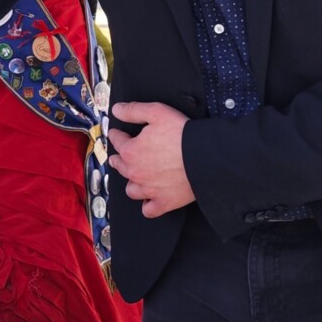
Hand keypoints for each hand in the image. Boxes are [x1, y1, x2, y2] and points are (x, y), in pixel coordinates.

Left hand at [106, 101, 196, 217]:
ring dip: (132, 183)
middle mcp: (135, 173)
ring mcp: (149, 190)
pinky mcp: (164, 203)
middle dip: (120, 158)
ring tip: (136, 177)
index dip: (117, 135)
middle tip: (122, 155)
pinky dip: (147, 205)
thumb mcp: (157, 112)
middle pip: (120, 166)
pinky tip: (149, 199)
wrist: (206, 157)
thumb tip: (116, 110)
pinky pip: (148, 210)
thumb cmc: (182, 134)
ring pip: (131, 190)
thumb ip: (134, 111)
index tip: (117, 133)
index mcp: (131, 151)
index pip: (117, 141)